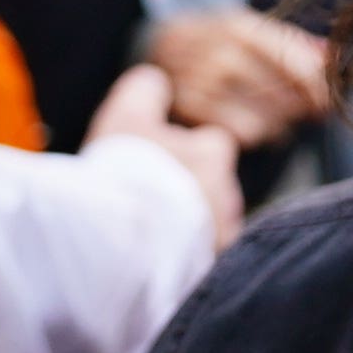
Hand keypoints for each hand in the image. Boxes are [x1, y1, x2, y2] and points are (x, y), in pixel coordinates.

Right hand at [81, 64, 248, 249]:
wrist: (125, 243)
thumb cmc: (126, 173)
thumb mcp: (126, 118)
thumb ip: (143, 92)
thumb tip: (154, 79)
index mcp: (211, 153)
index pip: (213, 143)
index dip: (189, 149)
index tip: (162, 161)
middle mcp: (226, 194)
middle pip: (213, 190)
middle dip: (189, 196)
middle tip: (150, 203)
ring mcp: (220, 238)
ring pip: (210, 228)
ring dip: (188, 230)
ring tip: (148, 237)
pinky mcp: (209, 273)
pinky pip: (201, 264)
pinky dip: (183, 262)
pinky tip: (153, 264)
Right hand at [143, 6, 336, 148]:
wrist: (151, 48)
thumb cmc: (212, 40)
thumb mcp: (246, 28)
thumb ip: (290, 42)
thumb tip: (334, 57)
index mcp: (239, 26)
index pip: (295, 60)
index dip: (319, 87)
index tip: (330, 101)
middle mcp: (220, 52)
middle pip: (285, 94)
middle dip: (304, 109)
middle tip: (309, 113)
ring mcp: (201, 83)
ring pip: (267, 120)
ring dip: (281, 125)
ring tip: (278, 119)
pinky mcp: (189, 111)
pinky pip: (243, 135)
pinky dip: (256, 136)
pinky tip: (254, 128)